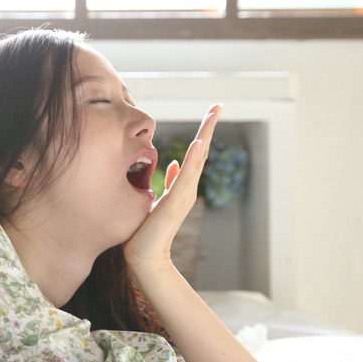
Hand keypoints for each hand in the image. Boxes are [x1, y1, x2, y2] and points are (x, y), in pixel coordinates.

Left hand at [123, 103, 220, 270]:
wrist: (144, 256)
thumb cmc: (147, 230)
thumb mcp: (157, 199)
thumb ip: (169, 181)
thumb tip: (173, 163)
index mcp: (184, 185)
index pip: (196, 153)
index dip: (203, 132)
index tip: (210, 112)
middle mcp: (188, 187)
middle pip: (202, 150)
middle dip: (209, 126)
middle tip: (218, 105)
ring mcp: (184, 194)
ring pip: (198, 158)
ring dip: (205, 134)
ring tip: (213, 114)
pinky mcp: (176, 201)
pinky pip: (186, 175)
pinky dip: (193, 157)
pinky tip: (198, 141)